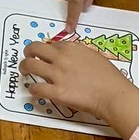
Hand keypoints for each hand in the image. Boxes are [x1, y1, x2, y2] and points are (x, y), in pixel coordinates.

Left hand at [18, 38, 138, 136]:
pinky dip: (32, 89)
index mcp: (71, 48)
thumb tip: (71, 57)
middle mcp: (61, 58)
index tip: (45, 56)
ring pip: (29, 65)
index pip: (50, 44)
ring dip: (24, 68)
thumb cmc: (109, 77)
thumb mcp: (94, 56)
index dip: (46, 51)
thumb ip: (78, 55)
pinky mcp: (56, 92)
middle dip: (28, 52)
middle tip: (27, 59)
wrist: (114, 94)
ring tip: (25, 72)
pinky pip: (36, 88)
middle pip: (34, 48)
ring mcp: (57, 75)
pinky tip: (35, 91)